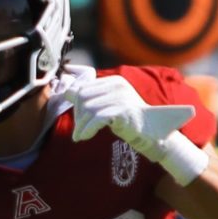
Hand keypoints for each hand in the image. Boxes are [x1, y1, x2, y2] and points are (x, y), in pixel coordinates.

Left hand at [68, 77, 204, 182]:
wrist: (151, 134)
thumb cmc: (127, 119)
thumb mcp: (107, 105)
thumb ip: (89, 97)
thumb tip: (66, 91)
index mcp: (114, 81)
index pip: (83, 88)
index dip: (76, 105)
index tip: (79, 119)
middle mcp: (118, 86)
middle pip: (83, 97)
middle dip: (77, 115)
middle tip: (80, 129)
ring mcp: (122, 98)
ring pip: (88, 109)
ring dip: (81, 125)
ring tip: (80, 135)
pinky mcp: (123, 111)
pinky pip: (96, 119)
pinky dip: (87, 129)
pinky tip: (84, 137)